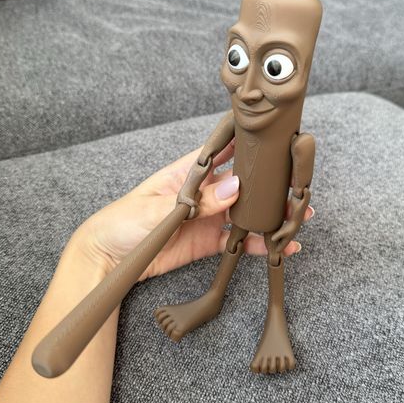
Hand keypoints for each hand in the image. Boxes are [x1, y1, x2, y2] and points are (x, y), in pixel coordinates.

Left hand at [73, 142, 312, 279]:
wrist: (108, 259)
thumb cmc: (123, 221)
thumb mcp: (158, 208)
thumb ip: (198, 201)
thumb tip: (234, 187)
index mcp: (188, 173)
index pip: (222, 153)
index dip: (247, 147)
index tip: (273, 143)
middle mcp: (203, 193)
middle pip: (241, 185)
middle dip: (267, 186)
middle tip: (294, 189)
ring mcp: (206, 218)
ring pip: (244, 213)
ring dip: (268, 215)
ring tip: (295, 217)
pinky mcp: (207, 242)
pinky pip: (237, 242)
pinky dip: (256, 244)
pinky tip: (277, 245)